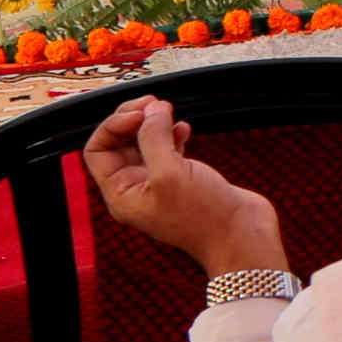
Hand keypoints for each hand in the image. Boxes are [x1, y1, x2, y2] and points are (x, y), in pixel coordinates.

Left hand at [77, 95, 286, 277]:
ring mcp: (161, 185)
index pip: (98, 150)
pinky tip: (185, 128)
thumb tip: (151, 110)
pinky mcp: (184, 181)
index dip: (114, 126)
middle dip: (134, 119)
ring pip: (145, 144)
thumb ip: (154, 137)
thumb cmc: (204, 217)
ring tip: (168, 109)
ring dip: (153, 124)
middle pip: (119, 144)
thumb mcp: (170, 173)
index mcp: (122, 194)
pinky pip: (169, 150)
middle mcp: (136, 190)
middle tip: (155, 104)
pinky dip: (173, 134)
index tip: (141, 113)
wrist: (242, 238)